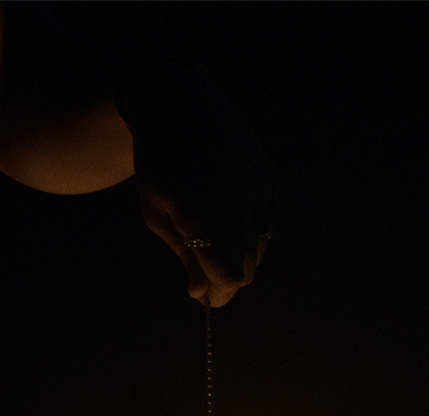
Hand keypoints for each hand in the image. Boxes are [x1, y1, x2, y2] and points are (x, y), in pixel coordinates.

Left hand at [118, 60, 279, 306]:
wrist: (181, 104)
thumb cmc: (158, 166)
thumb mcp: (158, 216)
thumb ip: (185, 257)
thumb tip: (204, 294)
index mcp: (204, 216)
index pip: (227, 279)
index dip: (216, 295)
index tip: (202, 297)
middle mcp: (239, 205)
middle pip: (245, 271)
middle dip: (224, 280)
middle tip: (203, 275)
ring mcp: (259, 191)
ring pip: (258, 251)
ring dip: (236, 257)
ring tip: (211, 240)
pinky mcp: (271, 180)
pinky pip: (267, 227)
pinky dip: (249, 233)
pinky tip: (226, 217)